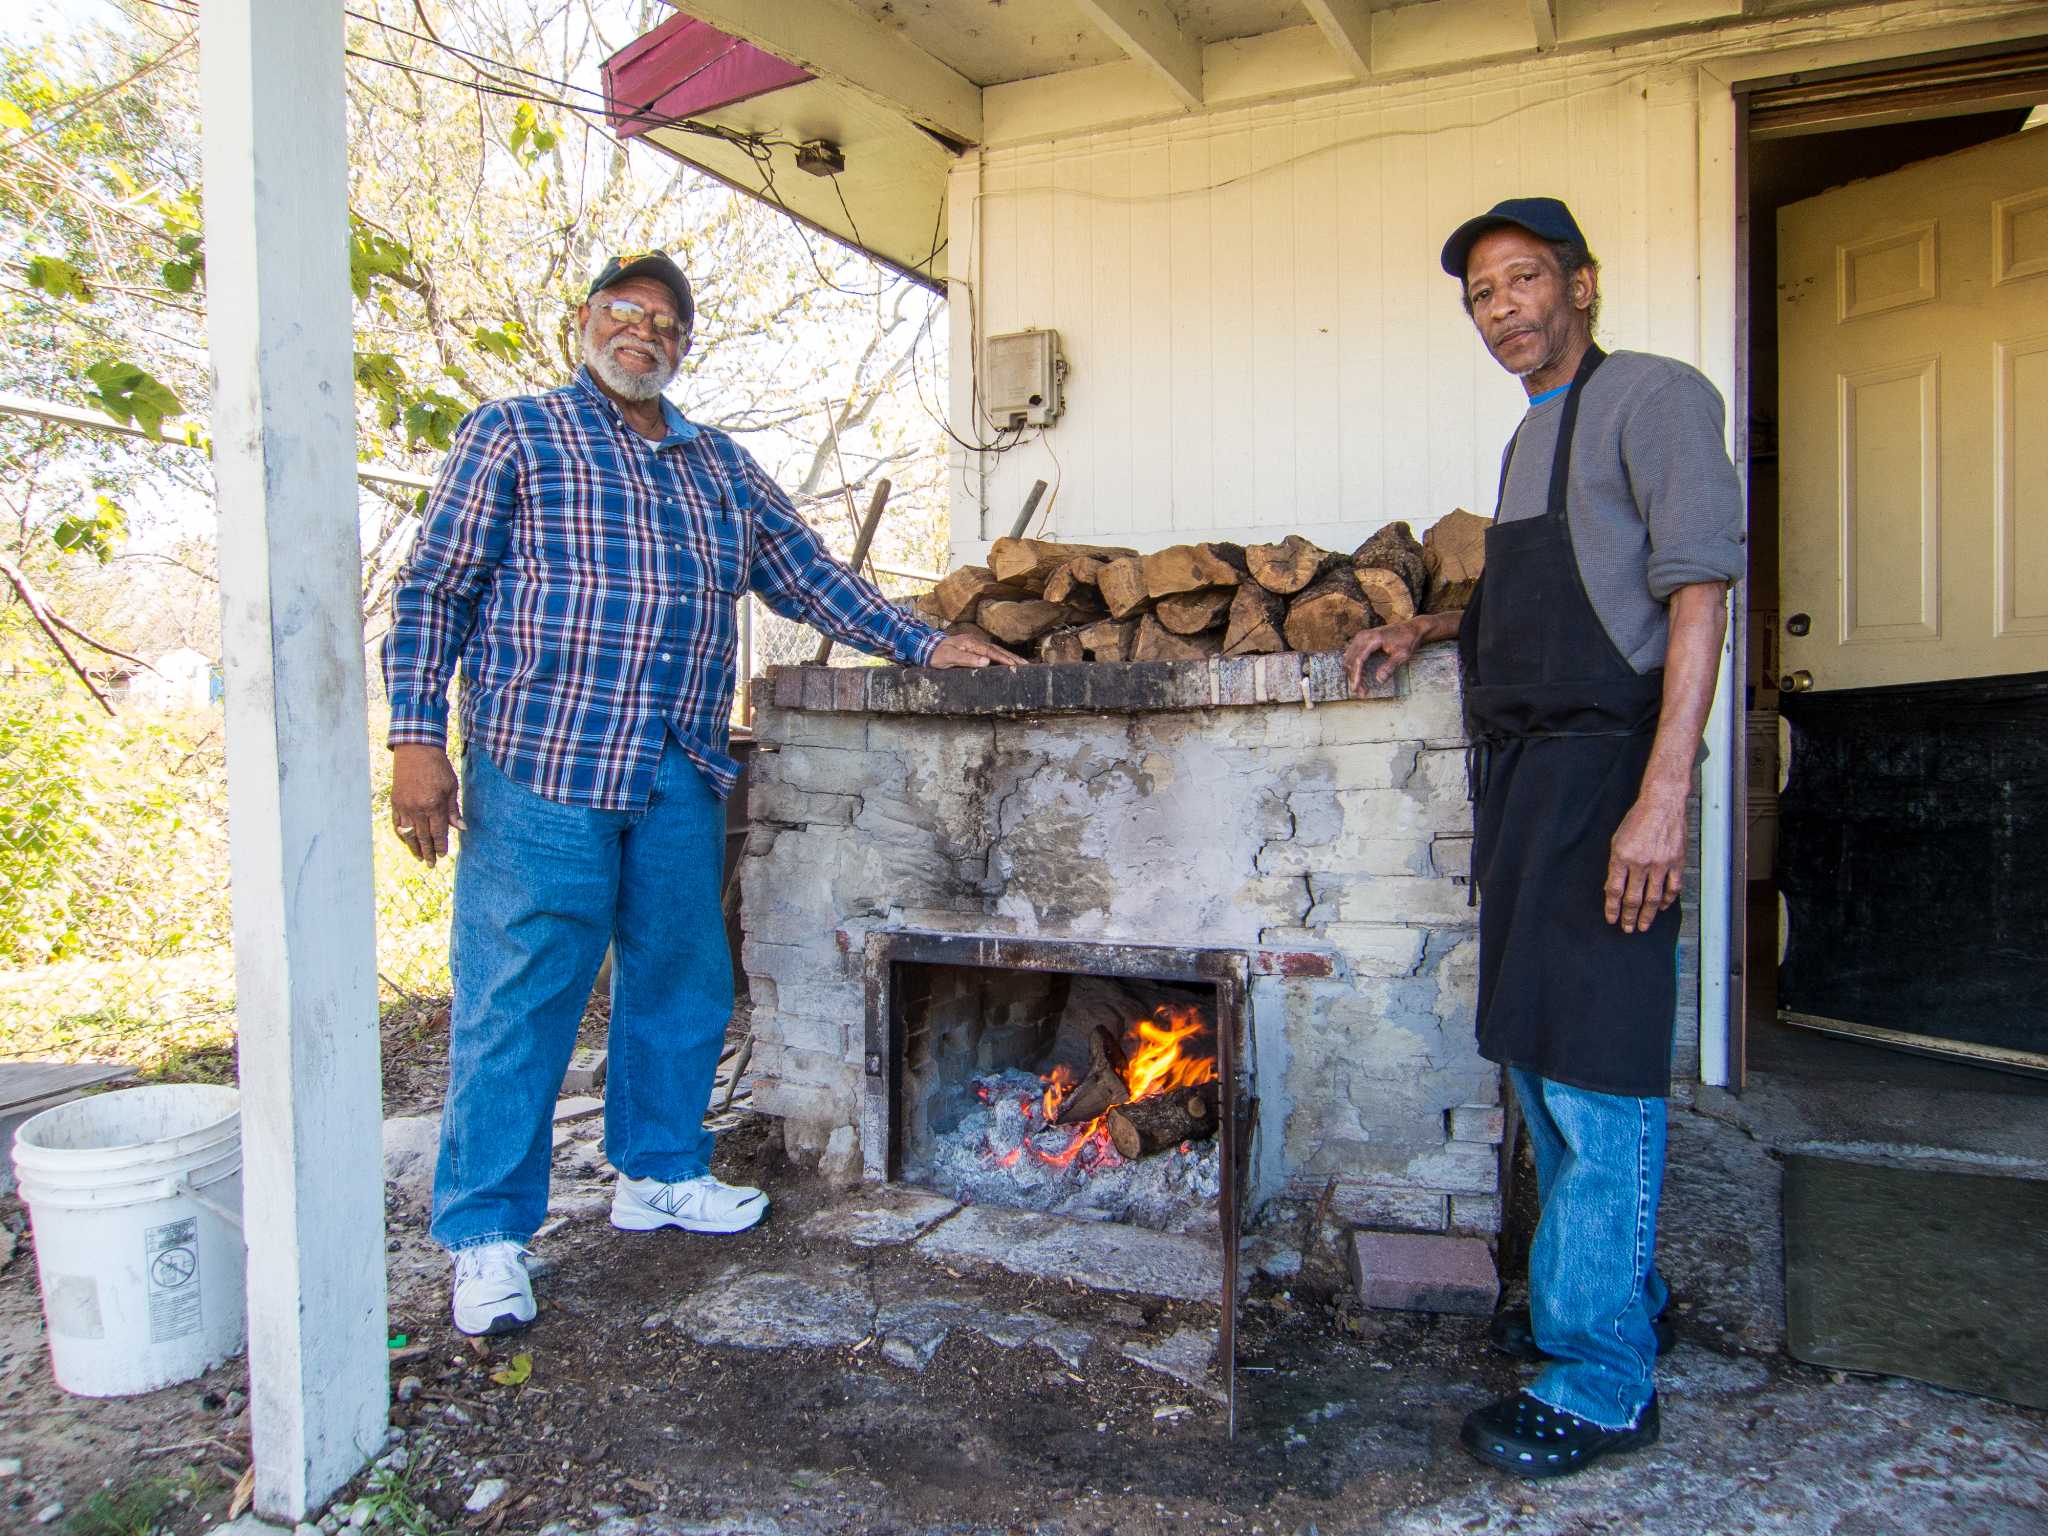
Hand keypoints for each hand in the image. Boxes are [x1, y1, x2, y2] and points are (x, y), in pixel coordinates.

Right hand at [390, 743, 464, 866]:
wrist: (416, 751)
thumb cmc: (438, 768)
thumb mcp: (451, 787)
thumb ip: (453, 810)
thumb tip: (461, 828)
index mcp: (433, 805)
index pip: (438, 832)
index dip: (441, 845)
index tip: (444, 855)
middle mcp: (417, 809)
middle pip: (423, 836)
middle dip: (428, 852)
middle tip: (432, 864)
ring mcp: (404, 806)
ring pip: (408, 834)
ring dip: (414, 847)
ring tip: (419, 858)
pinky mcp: (395, 802)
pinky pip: (397, 824)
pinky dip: (402, 835)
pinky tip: (406, 842)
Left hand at [928, 634, 1025, 668]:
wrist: (926, 648)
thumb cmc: (937, 655)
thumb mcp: (950, 658)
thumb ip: (967, 659)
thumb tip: (986, 661)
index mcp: (971, 643)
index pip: (992, 652)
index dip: (1005, 659)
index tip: (1016, 666)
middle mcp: (975, 642)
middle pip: (998, 650)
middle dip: (1013, 658)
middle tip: (1027, 665)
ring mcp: (975, 645)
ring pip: (996, 651)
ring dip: (1010, 657)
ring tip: (1022, 664)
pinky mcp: (974, 649)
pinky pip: (991, 653)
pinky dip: (1001, 657)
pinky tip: (1007, 663)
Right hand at [1344, 617, 1430, 693]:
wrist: (1411, 628)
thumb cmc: (1408, 640)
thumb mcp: (1403, 655)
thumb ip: (1390, 666)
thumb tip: (1379, 680)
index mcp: (1373, 639)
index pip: (1359, 659)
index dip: (1356, 675)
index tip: (1357, 688)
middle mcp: (1364, 636)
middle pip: (1351, 660)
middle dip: (1354, 677)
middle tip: (1360, 692)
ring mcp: (1361, 636)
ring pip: (1349, 658)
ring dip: (1352, 673)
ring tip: (1360, 687)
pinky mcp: (1361, 638)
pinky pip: (1352, 654)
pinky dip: (1353, 666)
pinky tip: (1357, 676)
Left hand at [1604, 787, 1686, 932]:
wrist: (1662, 804)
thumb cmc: (1636, 821)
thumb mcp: (1617, 840)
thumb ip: (1616, 865)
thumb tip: (1613, 889)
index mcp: (1622, 857)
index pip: (1614, 890)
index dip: (1612, 908)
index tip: (1611, 919)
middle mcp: (1641, 863)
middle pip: (1633, 898)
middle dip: (1629, 917)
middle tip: (1627, 929)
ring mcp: (1660, 864)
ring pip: (1653, 898)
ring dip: (1647, 915)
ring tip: (1643, 926)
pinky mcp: (1676, 862)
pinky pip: (1672, 888)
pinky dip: (1666, 900)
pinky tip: (1660, 908)